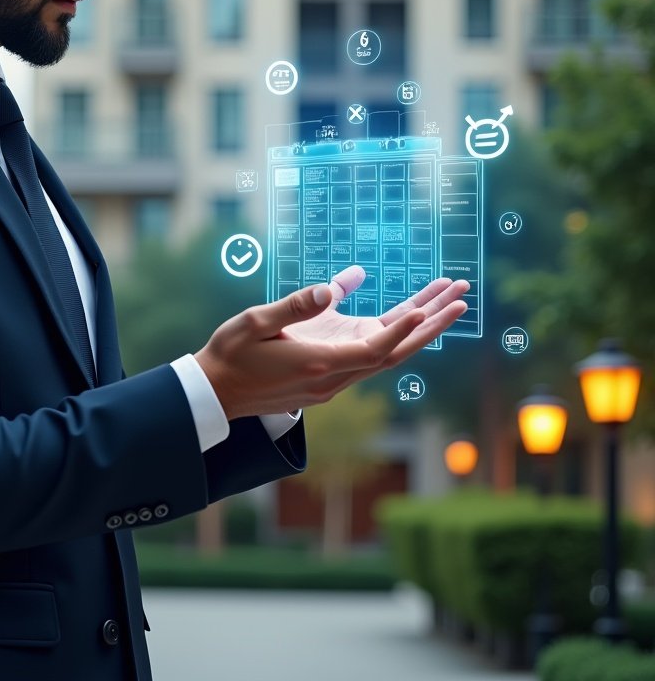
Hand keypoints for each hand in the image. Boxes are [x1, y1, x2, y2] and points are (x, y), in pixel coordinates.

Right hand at [194, 266, 468, 419]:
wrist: (217, 393)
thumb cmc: (232, 355)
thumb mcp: (254, 322)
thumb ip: (294, 306)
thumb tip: (332, 286)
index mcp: (317, 363)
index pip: (375, 349)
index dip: (405, 329)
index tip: (432, 306)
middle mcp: (332, 377)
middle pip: (395, 353)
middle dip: (431, 324)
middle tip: (462, 297)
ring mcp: (332, 380)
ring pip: (387, 354)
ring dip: (419, 327)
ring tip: (446, 298)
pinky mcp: (328, 377)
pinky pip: (370, 354)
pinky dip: (395, 333)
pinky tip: (407, 311)